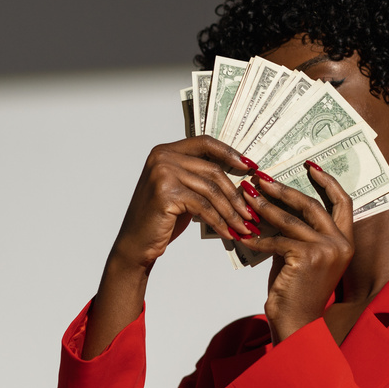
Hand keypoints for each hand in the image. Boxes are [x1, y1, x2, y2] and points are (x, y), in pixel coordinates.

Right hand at [85, 136, 254, 357]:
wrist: (136, 244)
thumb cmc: (160, 219)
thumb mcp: (181, 192)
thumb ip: (200, 179)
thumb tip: (238, 178)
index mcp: (165, 151)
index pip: (205, 143)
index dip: (230, 153)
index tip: (251, 167)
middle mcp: (162, 157)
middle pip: (212, 170)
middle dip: (235, 194)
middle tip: (252, 212)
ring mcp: (162, 174)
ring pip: (211, 191)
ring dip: (231, 211)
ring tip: (245, 226)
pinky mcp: (166, 194)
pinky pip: (203, 207)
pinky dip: (219, 222)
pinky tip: (229, 233)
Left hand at [240, 163, 354, 342]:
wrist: (296, 324)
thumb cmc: (296, 292)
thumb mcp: (302, 257)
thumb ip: (298, 233)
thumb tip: (274, 206)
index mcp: (346, 242)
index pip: (343, 202)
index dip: (327, 182)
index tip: (310, 165)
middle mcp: (341, 244)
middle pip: (312, 205)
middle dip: (284, 189)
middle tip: (262, 178)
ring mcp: (327, 250)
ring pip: (291, 220)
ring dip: (265, 207)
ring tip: (246, 196)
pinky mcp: (307, 257)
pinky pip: (277, 240)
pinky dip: (257, 237)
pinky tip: (241, 235)